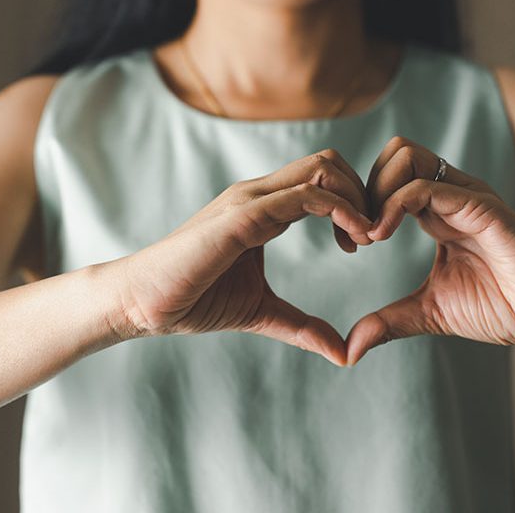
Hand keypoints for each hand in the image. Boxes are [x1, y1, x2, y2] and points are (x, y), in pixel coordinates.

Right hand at [115, 150, 372, 365]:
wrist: (141, 304)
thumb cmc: (192, 301)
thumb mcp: (261, 312)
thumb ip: (302, 326)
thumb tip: (343, 352)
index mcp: (262, 208)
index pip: (322, 179)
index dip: (353, 204)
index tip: (362, 243)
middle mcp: (258, 194)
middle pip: (329, 162)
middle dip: (364, 193)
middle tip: (373, 237)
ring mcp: (249, 200)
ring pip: (322, 168)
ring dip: (357, 198)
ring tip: (367, 239)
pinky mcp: (242, 216)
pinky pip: (304, 195)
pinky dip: (340, 210)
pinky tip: (354, 241)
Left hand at [346, 137, 514, 364]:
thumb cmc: (502, 309)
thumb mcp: (429, 313)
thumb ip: (389, 321)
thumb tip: (351, 348)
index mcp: (437, 213)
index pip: (387, 179)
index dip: (359, 204)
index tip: (349, 244)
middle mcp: (450, 196)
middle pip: (393, 154)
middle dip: (362, 188)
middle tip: (357, 235)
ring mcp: (466, 196)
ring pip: (404, 156)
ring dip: (375, 191)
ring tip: (371, 236)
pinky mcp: (481, 206)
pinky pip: (425, 187)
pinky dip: (392, 206)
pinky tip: (382, 236)